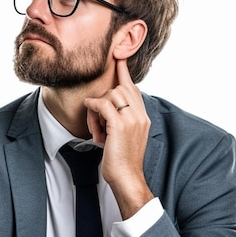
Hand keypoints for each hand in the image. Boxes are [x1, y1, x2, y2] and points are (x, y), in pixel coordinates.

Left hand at [84, 60, 153, 218]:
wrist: (126, 178)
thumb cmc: (121, 161)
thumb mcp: (124, 137)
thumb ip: (121, 120)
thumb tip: (106, 108)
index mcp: (143, 117)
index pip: (134, 89)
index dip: (124, 73)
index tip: (118, 58)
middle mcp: (140, 115)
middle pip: (120, 88)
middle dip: (104, 100)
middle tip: (97, 122)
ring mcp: (132, 119)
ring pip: (111, 95)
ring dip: (97, 110)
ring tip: (97, 131)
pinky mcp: (120, 124)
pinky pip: (102, 104)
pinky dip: (93, 111)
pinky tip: (93, 127)